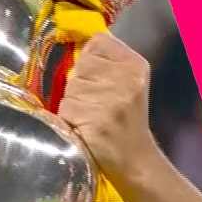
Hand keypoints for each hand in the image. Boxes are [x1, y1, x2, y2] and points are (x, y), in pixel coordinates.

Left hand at [59, 31, 156, 177]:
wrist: (134, 159)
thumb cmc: (125, 118)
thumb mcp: (127, 82)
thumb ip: (106, 62)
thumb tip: (75, 44)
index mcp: (136, 65)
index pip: (98, 42)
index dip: (89, 60)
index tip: (98, 79)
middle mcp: (126, 79)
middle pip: (80, 64)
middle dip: (80, 83)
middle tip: (95, 103)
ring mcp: (112, 101)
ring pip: (71, 87)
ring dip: (72, 102)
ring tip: (90, 116)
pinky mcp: (96, 121)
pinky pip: (66, 109)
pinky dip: (68, 118)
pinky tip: (84, 127)